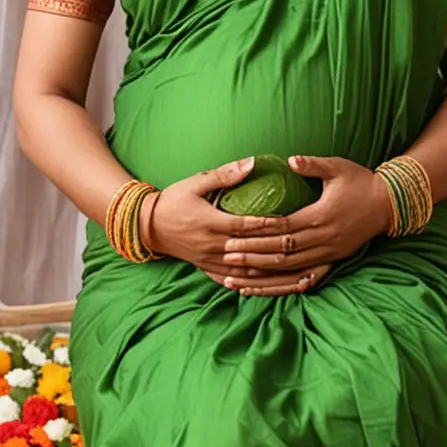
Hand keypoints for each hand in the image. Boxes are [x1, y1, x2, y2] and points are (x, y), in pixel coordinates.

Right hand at [139, 157, 290, 287]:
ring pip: (244, 271)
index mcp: (210, 222)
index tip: (291, 221)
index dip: (269, 224)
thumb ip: (224, 174)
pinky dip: (251, 283)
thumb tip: (252, 162)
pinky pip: (232, 280)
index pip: (246, 226)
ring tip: (290, 268)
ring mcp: (209, 260)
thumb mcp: (195, 182)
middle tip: (299, 244)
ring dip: (268, 271)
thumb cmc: (173, 200)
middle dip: (275, 248)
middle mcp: (211, 245)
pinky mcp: (206, 269)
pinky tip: (268, 283)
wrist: (147, 226)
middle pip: (250, 250)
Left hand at [219, 154, 392, 289]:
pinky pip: (304, 278)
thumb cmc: (361, 181)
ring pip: (290, 270)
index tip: (231, 236)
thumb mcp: (338, 167)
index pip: (281, 229)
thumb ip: (312, 164)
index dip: (256, 235)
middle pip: (281, 253)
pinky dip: (282, 286)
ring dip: (262, 275)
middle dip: (252, 256)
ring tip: (236, 279)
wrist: (389, 203)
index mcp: (321, 216)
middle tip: (225, 256)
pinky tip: (264, 290)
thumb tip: (290, 159)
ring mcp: (329, 253)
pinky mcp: (333, 261)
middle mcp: (324, 239)